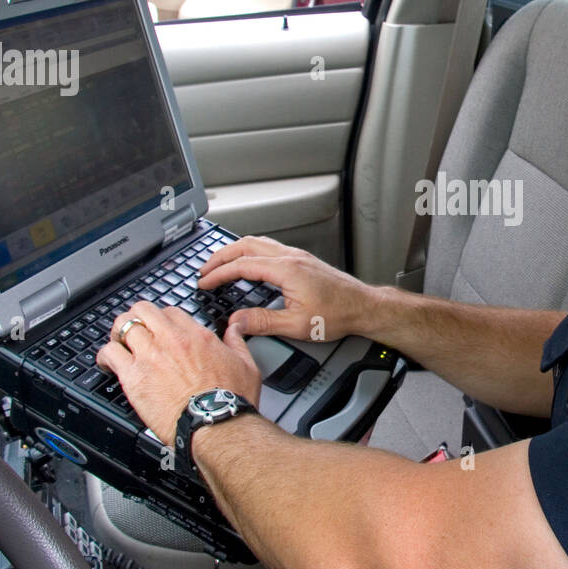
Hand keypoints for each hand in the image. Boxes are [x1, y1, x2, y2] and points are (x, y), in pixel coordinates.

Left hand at [95, 301, 261, 447]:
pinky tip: (108, 362)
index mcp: (196, 336)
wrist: (215, 424)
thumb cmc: (231, 400)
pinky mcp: (133, 377)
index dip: (162, 318)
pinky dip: (105, 355)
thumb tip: (235, 327)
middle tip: (135, 328)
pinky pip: (109, 353)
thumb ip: (237, 341)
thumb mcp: (246, 364)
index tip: (160, 328)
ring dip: (119, 332)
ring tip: (118, 342)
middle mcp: (170, 340)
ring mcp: (149, 356)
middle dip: (137, 317)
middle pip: (142, 310)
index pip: (170, 311)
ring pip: (123, 326)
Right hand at [197, 235, 375, 341]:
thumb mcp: (296, 325)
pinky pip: (269, 248)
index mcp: (286, 269)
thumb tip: (236, 322)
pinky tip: (248, 263)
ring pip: (258, 243)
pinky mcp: (303, 260)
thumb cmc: (338, 314)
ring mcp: (298, 256)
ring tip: (220, 264)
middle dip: (221, 256)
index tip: (204, 282)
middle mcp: (291, 257)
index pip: (242, 265)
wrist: (363, 307)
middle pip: (246, 245)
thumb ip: (262, 322)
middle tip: (204, 269)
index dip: (219, 274)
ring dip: (235, 251)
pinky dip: (250, 252)